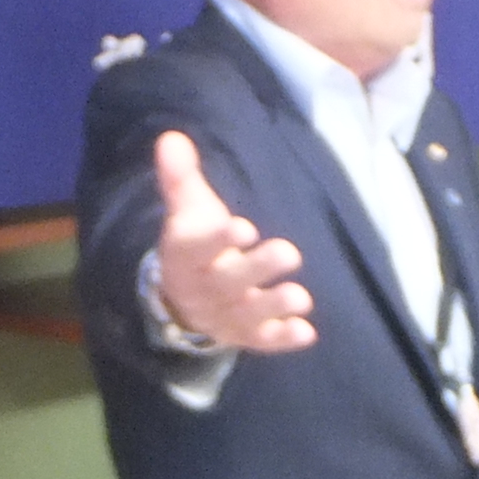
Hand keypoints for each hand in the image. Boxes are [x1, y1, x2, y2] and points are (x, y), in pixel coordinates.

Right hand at [151, 131, 314, 353]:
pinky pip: (261, 340)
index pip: (198, 248)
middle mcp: (204, 288)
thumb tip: (172, 138)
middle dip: (258, 269)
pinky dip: (282, 338)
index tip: (245, 227)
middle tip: (289, 252)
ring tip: (301, 298)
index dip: (219, 240)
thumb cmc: (195, 245)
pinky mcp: (244, 335)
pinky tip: (306, 332)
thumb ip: (181, 177)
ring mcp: (224, 315)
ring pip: (247, 314)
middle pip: (228, 282)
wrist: (181, 301)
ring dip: (273, 306)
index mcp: (186, 255)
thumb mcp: (187, 210)